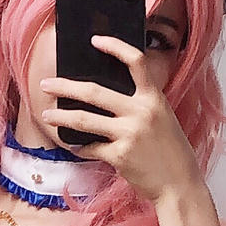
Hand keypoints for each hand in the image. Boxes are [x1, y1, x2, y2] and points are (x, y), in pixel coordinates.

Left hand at [39, 37, 201, 206]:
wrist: (179, 185)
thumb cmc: (171, 152)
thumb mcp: (163, 119)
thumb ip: (139, 105)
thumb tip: (103, 98)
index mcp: (154, 99)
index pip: (136, 62)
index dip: (115, 47)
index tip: (95, 40)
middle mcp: (141, 112)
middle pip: (94, 92)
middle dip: (64, 87)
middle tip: (46, 85)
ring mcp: (129, 134)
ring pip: (83, 120)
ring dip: (60, 117)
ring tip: (47, 116)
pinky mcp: (119, 155)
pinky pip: (90, 148)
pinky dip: (80, 148)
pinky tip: (76, 147)